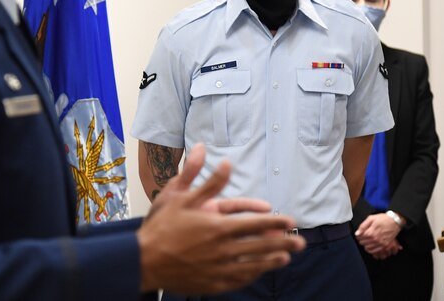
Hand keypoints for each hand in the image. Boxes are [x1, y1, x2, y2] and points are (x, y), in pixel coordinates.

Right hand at [137, 144, 305, 294]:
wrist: (143, 260)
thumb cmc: (161, 226)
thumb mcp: (180, 197)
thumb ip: (205, 179)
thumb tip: (221, 159)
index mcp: (217, 226)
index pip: (254, 223)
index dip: (275, 222)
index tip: (289, 221)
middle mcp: (221, 249)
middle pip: (260, 246)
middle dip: (283, 242)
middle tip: (301, 242)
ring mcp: (217, 268)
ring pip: (252, 265)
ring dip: (272, 260)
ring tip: (286, 257)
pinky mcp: (211, 283)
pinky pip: (238, 279)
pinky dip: (252, 275)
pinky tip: (259, 271)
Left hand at [355, 213, 402, 257]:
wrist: (395, 221)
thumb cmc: (383, 219)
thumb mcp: (371, 218)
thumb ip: (363, 226)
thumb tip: (357, 233)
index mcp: (371, 232)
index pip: (360, 238)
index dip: (358, 236)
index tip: (359, 234)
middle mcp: (376, 239)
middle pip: (364, 243)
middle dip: (362, 240)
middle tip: (362, 237)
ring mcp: (381, 243)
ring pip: (369, 249)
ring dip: (366, 245)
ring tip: (366, 242)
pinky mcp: (385, 246)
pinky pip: (376, 251)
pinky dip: (372, 250)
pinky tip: (371, 246)